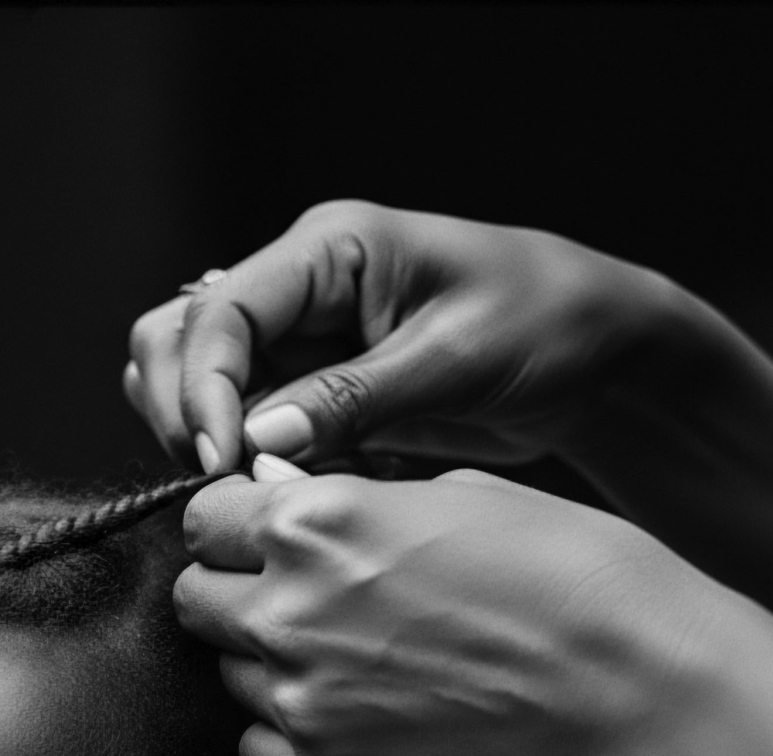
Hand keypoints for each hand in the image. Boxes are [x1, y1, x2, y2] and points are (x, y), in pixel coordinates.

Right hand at [129, 201, 772, 619]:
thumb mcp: (455, 359)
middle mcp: (299, 291)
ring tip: (264, 486)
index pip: (219, 311)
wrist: (596, 358)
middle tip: (226, 480)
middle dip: (182, 412)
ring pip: (194, 385)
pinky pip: (243, 430)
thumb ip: (354, 397)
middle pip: (176, 340)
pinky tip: (301, 488)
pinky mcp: (310, 395)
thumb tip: (258, 437)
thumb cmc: (545, 325)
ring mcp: (298, 345)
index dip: (202, 388)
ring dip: (206, 440)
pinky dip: (252, 466)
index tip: (222, 458)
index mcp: (330, 250)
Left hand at [176, 470, 772, 755]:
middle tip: (302, 598)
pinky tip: (359, 714)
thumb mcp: (461, 495)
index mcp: (314, 526)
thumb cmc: (574, 577)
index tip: (263, 533)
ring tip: (358, 659)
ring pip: (232, 678)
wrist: (636, 695)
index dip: (235, 523)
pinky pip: (262, 750)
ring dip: (269, 664)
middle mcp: (287, 616)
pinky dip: (292, 733)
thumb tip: (281, 497)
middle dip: (236, 591)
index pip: (205, 519)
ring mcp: (303, 708)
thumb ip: (352, 499)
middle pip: (198, 601)